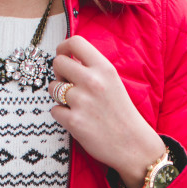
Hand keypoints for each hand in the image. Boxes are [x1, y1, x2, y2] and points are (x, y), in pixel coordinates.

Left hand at [48, 36, 165, 187]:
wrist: (133, 145)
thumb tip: (67, 61)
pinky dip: (61, 115)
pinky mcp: (74, 122)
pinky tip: (76, 120)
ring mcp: (82, 102)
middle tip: (67, 85)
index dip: (63, 48)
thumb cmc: (122, 115)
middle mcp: (92, 81)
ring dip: (59, 96)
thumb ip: (93, 70)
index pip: (75, 42)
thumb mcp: (114, 83)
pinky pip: (54, 110)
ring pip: (53, 88)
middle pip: (58, 63)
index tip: (63, 55)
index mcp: (104, 69)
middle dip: (58, 74)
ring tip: (75, 105)